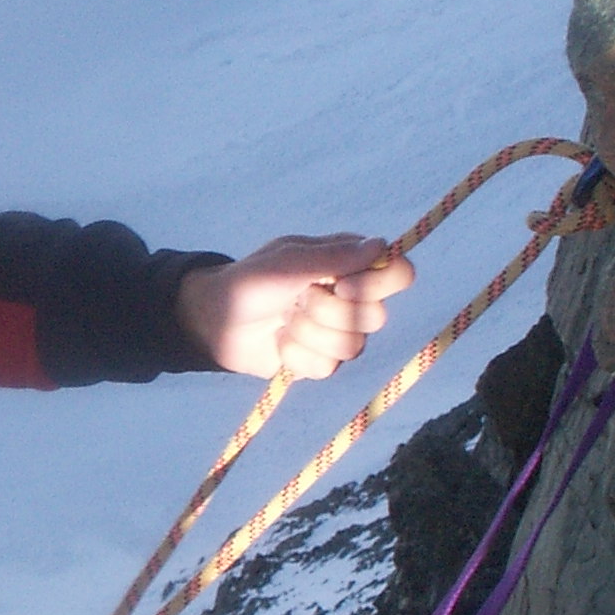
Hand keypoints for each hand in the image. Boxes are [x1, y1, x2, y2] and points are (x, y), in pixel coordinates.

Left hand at [178, 234, 415, 379]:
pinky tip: (280, 342)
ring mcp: (339, 332)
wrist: (216, 319)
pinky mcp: (321, 361)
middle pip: (377, 317)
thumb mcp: (288, 261)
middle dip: (329, 312)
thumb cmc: (252, 280)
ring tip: (284, 321)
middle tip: (297, 300)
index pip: (398, 274)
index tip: (341, 286)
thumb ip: (335, 256)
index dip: (376, 285)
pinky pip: (327, 368)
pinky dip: (296, 355)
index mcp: (350, 265)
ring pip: (352, 347)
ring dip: (308, 334)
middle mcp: (353, 299)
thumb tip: (382, 246)